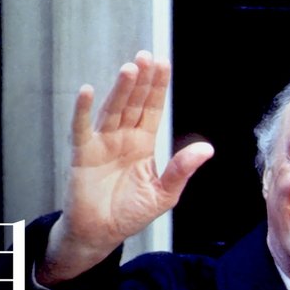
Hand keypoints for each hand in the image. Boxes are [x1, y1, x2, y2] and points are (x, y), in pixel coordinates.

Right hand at [40, 51, 213, 283]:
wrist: (101, 233)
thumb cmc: (130, 213)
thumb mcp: (163, 194)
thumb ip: (181, 170)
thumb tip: (207, 149)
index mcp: (143, 143)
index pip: (152, 109)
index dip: (157, 87)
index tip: (163, 63)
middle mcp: (122, 137)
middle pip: (133, 103)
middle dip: (141, 81)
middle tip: (146, 56)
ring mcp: (102, 143)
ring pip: (112, 110)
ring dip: (120, 90)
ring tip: (129, 69)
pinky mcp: (83, 154)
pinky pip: (82, 128)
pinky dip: (82, 110)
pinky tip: (86, 91)